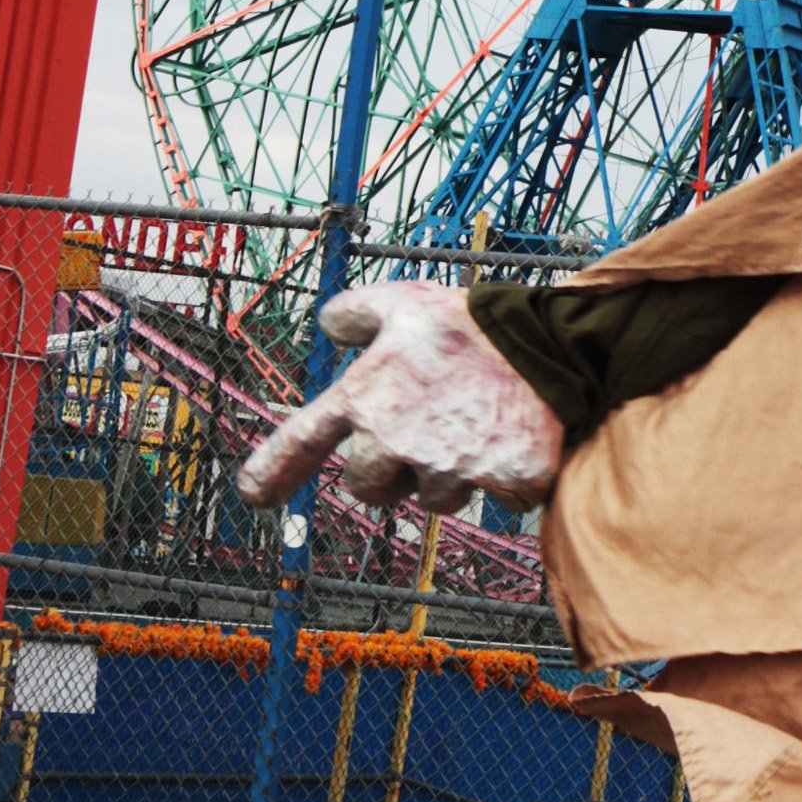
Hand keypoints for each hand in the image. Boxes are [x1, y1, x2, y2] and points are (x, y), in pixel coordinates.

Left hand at [236, 287, 563, 516]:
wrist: (547, 340)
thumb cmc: (468, 323)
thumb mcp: (401, 302)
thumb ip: (354, 314)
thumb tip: (328, 327)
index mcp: (365, 399)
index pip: (302, 441)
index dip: (272, 472)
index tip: (255, 495)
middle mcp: (395, 441)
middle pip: (370, 488)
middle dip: (393, 470)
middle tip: (430, 428)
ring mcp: (449, 466)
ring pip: (434, 499)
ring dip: (451, 472)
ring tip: (477, 423)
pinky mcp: (501, 482)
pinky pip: (496, 499)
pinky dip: (508, 476)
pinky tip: (515, 436)